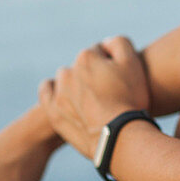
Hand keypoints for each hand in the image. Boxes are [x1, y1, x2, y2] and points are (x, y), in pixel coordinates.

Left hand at [38, 36, 149, 159]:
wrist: (120, 137)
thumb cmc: (129, 99)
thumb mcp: (132, 63)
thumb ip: (118, 43)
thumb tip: (105, 43)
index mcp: (87, 56)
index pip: (100, 53)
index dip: (113, 64)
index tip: (121, 79)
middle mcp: (69, 71)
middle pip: (83, 66)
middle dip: (94, 74)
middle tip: (110, 92)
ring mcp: (59, 92)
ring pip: (67, 79)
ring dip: (76, 83)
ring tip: (93, 100)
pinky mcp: (54, 111)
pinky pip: (46, 91)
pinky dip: (53, 89)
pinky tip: (64, 94)